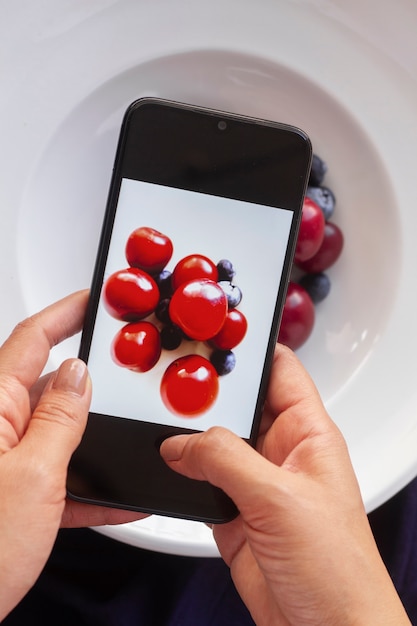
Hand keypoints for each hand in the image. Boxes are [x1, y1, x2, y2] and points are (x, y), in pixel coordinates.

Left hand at [0, 291, 144, 619]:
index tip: (93, 299)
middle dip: (91, 382)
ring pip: (60, 432)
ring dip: (94, 439)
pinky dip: (89, 484)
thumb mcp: (34, 476)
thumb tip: (79, 376)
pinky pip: (58, 474)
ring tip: (127, 439)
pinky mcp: (13, 492)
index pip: (32, 339)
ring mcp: (5, 460)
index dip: (65, 313)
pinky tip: (118, 495)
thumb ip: (61, 420)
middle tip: (127, 376)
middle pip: (50, 384)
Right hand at [160, 344, 409, 625]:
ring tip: (159, 413)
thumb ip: (226, 460)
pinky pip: (199, 478)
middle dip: (208, 391)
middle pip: (239, 405)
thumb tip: (181, 442)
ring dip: (189, 433)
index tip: (217, 330)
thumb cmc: (337, 569)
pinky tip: (164, 462)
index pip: (280, 371)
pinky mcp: (233, 513)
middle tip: (172, 375)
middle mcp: (280, 453)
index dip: (251, 347)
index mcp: (308, 434)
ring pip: (214, 441)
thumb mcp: (280, 499)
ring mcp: (255, 482)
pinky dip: (180, 471)